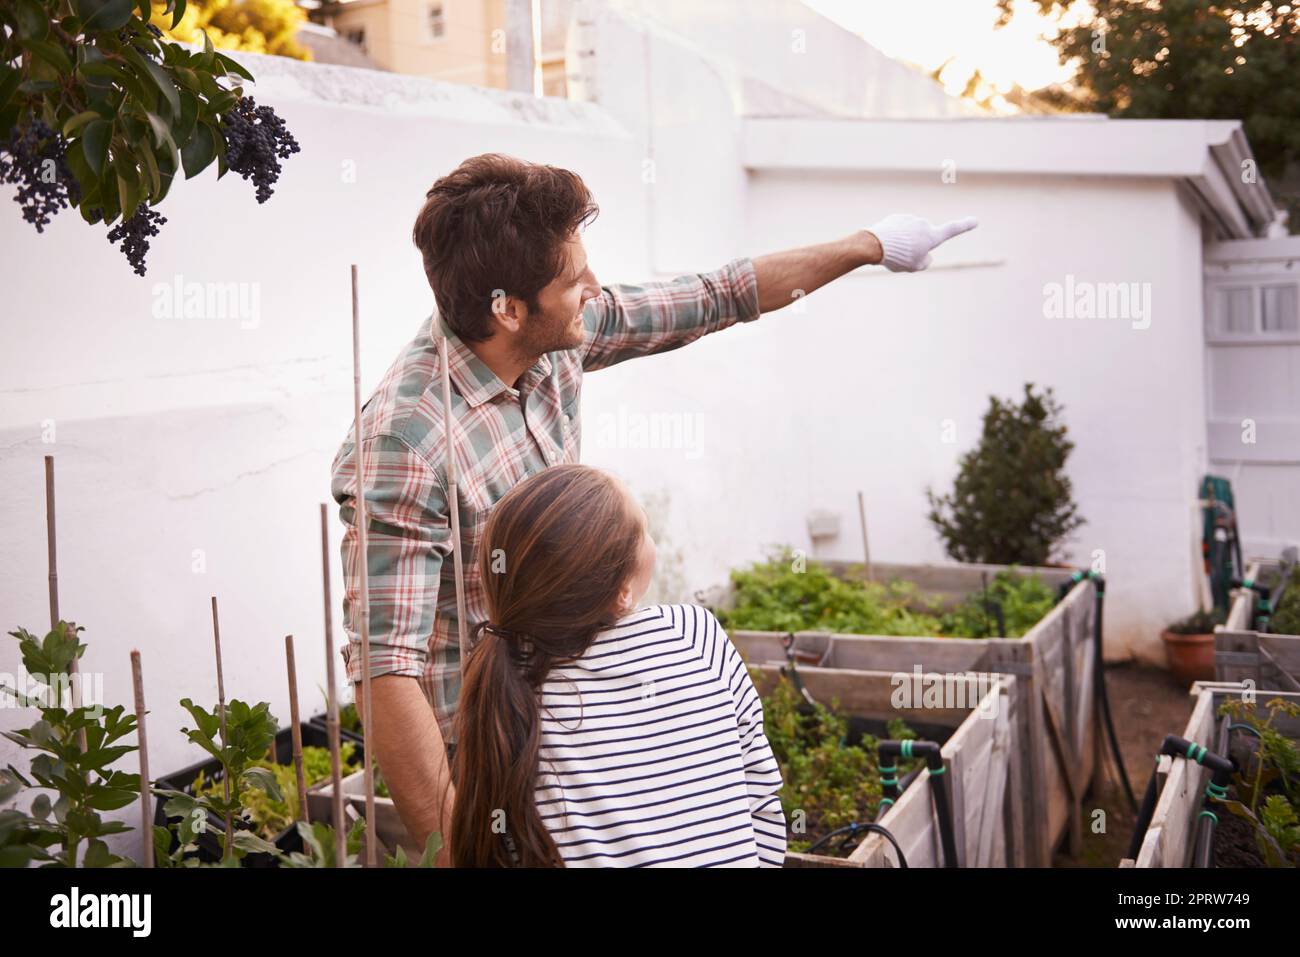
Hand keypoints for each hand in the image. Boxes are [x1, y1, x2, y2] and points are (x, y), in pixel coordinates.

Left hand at [864, 214, 978, 272]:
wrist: (874, 244)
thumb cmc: (897, 257)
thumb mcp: (915, 267)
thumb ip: (925, 261)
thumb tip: (926, 254)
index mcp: (932, 236)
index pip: (952, 230)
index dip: (965, 226)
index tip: (975, 221)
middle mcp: (923, 224)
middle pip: (924, 239)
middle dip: (917, 247)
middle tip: (903, 257)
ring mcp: (909, 219)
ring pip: (910, 235)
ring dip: (904, 242)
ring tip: (892, 250)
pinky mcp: (897, 218)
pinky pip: (899, 230)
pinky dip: (895, 237)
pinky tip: (885, 243)